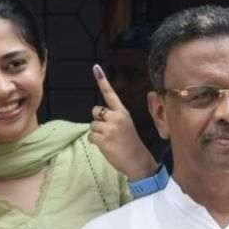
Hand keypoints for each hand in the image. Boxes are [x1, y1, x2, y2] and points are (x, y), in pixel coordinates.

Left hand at [88, 64, 158, 180]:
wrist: (138, 161)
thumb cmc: (131, 144)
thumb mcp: (126, 126)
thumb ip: (113, 118)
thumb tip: (98, 118)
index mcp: (123, 112)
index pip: (110, 94)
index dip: (102, 81)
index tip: (96, 68)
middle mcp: (116, 118)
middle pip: (95, 111)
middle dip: (98, 120)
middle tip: (109, 132)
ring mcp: (110, 129)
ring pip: (92, 125)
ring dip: (97, 134)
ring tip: (110, 141)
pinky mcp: (103, 140)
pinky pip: (90, 136)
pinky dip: (95, 142)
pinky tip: (106, 146)